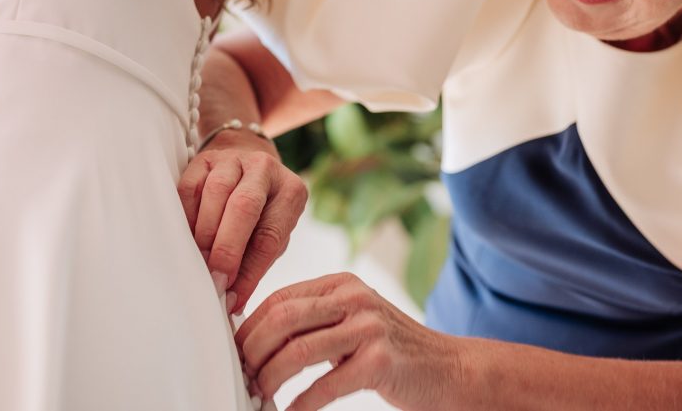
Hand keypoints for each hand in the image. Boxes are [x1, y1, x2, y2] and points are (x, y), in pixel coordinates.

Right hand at [177, 130, 307, 314]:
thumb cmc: (262, 212)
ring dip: (205, 233)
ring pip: (216, 192)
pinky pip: (190, 187)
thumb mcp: (270, 237)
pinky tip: (185, 237)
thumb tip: (231, 300)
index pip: (270, 235)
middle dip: (227, 248)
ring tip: (199, 260)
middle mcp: (266, 169)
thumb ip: (255, 263)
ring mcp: (234, 160)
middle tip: (214, 279)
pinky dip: (185, 216)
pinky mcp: (205, 159)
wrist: (246, 165)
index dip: (250, 269)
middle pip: (245, 206)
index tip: (232, 295)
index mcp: (291, 192)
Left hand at [236, 273, 462, 410]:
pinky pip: (325, 386)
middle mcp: (355, 298)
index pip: (280, 297)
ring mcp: (369, 328)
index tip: (233, 352)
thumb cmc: (392, 349)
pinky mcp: (380, 362)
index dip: (249, 326)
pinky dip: (300, 405)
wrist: (448, 368)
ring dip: (269, 379)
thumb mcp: (353, 320)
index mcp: (343, 283)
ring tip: (258, 395)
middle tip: (242, 376)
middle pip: (282, 319)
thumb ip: (314, 319)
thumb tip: (254, 339)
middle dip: (251, 351)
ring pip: (297, 351)